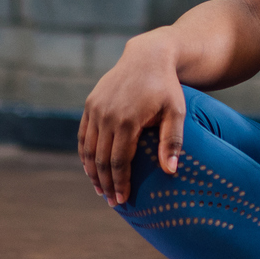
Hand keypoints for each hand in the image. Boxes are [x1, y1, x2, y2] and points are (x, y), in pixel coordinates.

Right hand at [78, 34, 185, 205]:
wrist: (148, 57)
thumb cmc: (167, 87)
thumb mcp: (175, 112)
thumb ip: (171, 141)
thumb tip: (171, 171)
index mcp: (128, 120)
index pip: (119, 161)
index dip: (120, 183)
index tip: (123, 200)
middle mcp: (107, 115)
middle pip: (101, 159)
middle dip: (106, 183)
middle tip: (112, 201)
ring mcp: (95, 109)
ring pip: (89, 149)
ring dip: (92, 172)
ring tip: (100, 189)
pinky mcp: (90, 104)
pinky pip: (84, 135)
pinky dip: (85, 154)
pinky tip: (91, 168)